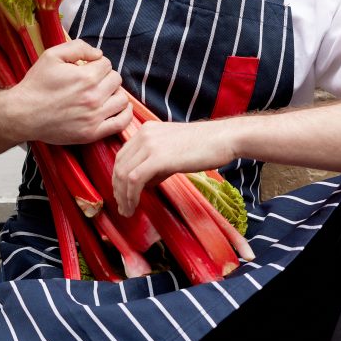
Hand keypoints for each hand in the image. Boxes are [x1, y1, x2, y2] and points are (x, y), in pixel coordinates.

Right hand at [5, 39, 132, 145]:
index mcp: (85, 77)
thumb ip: (78, 47)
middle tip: (93, 81)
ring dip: (114, 94)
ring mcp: (94, 117)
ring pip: (122, 100)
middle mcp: (93, 97)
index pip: (107, 64)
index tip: (87, 69)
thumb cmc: (36, 85)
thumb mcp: (52, 55)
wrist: (22, 114)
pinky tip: (117, 108)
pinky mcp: (92, 133)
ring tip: (102, 94)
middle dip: (106, 77)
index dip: (97, 64)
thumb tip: (98, 54)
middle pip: (116, 80)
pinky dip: (124, 114)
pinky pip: (121, 123)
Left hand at [112, 118, 237, 216]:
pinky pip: (135, 179)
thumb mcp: (173, 151)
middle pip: (119, 165)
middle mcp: (144, 135)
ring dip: (123, 196)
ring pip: (124, 174)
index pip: (123, 156)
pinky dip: (131, 196)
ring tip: (127, 210)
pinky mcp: (158, 158)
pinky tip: (134, 205)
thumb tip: (146, 183)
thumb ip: (157, 164)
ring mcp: (150, 145)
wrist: (222, 139)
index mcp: (146, 130)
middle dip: (117, 189)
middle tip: (122, 206)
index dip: (118, 178)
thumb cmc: (204, 146)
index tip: (121, 194)